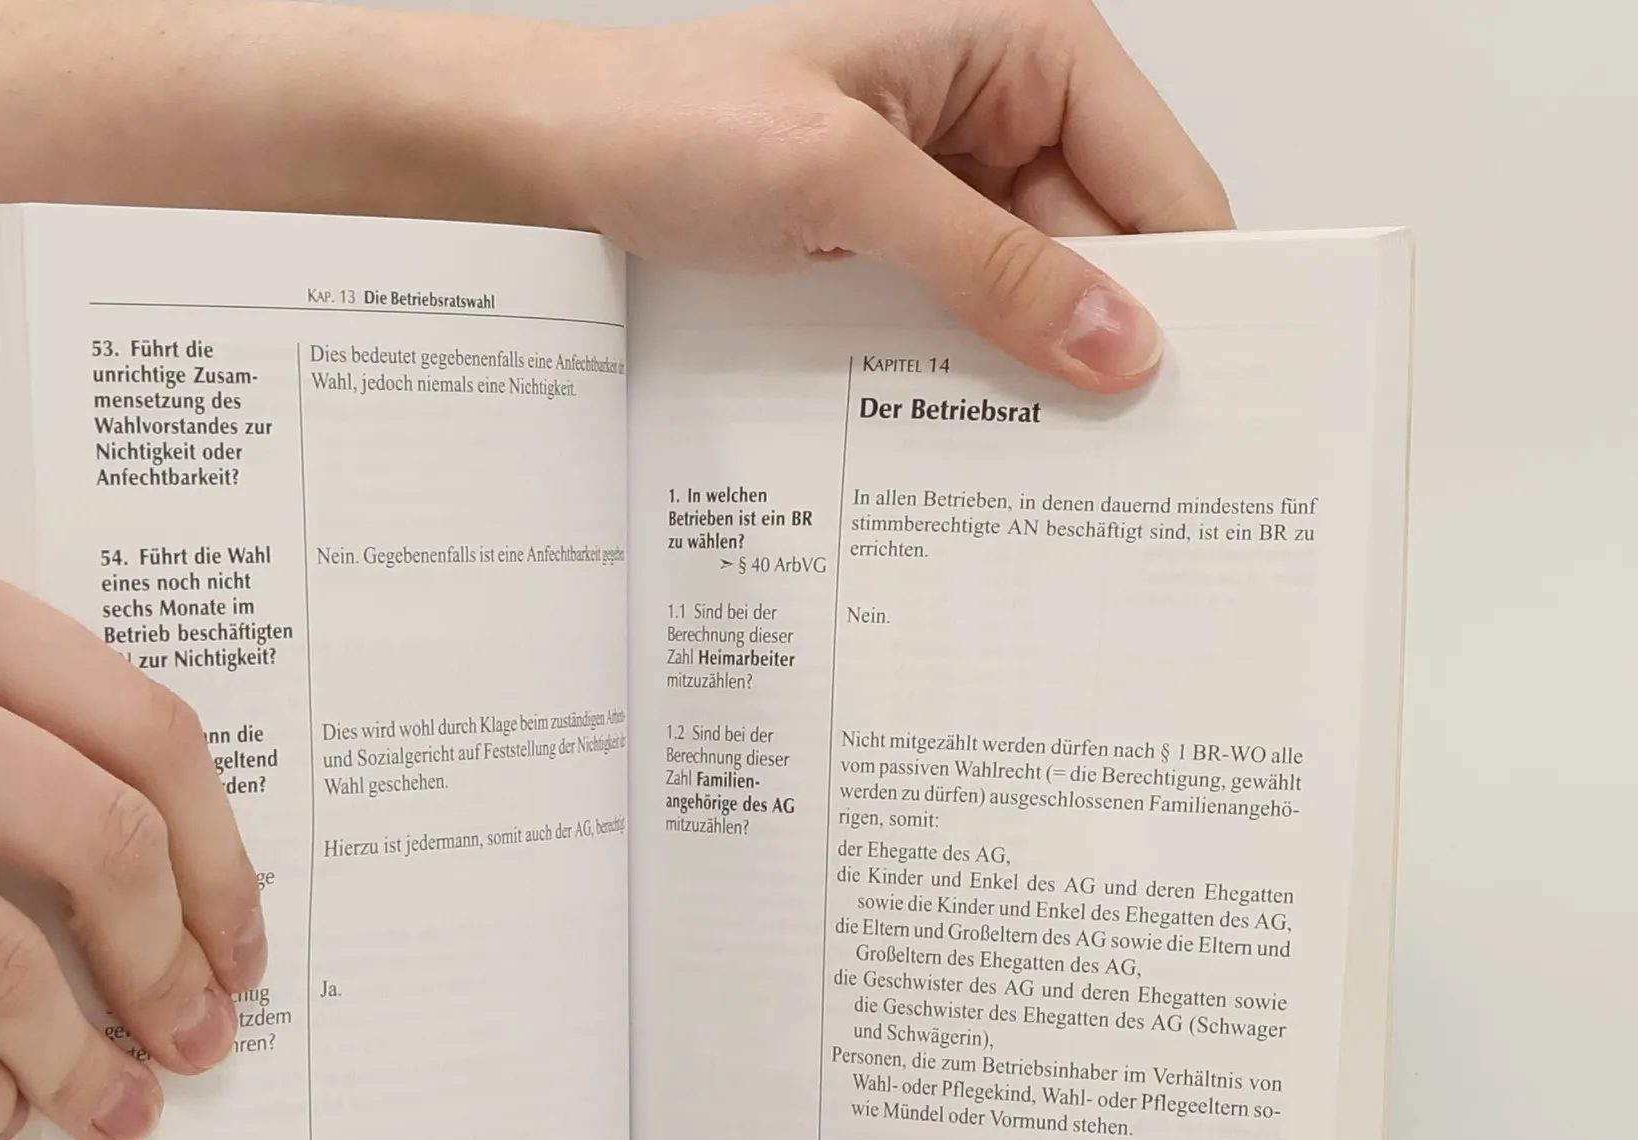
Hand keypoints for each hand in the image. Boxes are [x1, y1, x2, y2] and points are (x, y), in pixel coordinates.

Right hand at [0, 540, 265, 1139]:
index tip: (236, 943)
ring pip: (2, 962)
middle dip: (168, 968)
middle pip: (101, 843)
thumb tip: (163, 910)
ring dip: (79, 1062)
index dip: (220, 863)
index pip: (144, 732)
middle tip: (193, 1034)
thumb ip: (3, 744)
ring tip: (109, 1102)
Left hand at [547, 0, 1231, 391]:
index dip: (1196, 285)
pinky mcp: (909, 241)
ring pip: (1046, 293)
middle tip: (1131, 457)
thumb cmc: (677, 119)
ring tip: (1057, 459)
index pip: (1160, 177)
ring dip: (1042, 368)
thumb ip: (988, 265)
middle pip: (1113, 246)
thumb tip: (1115, 339)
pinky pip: (977, 314)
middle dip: (1114, 341)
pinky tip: (981, 426)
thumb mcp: (845, 184)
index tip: (1210, 394)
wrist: (565, 159)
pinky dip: (982, 370)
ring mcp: (958, 182)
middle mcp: (1006, 108)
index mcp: (1024, 45)